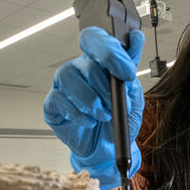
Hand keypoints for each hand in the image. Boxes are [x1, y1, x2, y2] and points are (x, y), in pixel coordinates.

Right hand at [44, 26, 144, 189]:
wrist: (107, 150)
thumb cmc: (119, 120)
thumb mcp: (133, 97)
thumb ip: (131, 70)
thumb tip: (137, 39)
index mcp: (98, 61)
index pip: (96, 40)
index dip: (110, 52)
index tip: (126, 74)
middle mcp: (79, 69)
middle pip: (86, 62)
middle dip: (105, 86)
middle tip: (115, 104)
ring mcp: (64, 85)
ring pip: (68, 77)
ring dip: (89, 99)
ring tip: (103, 116)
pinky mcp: (52, 105)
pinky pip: (57, 99)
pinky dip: (76, 112)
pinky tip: (89, 122)